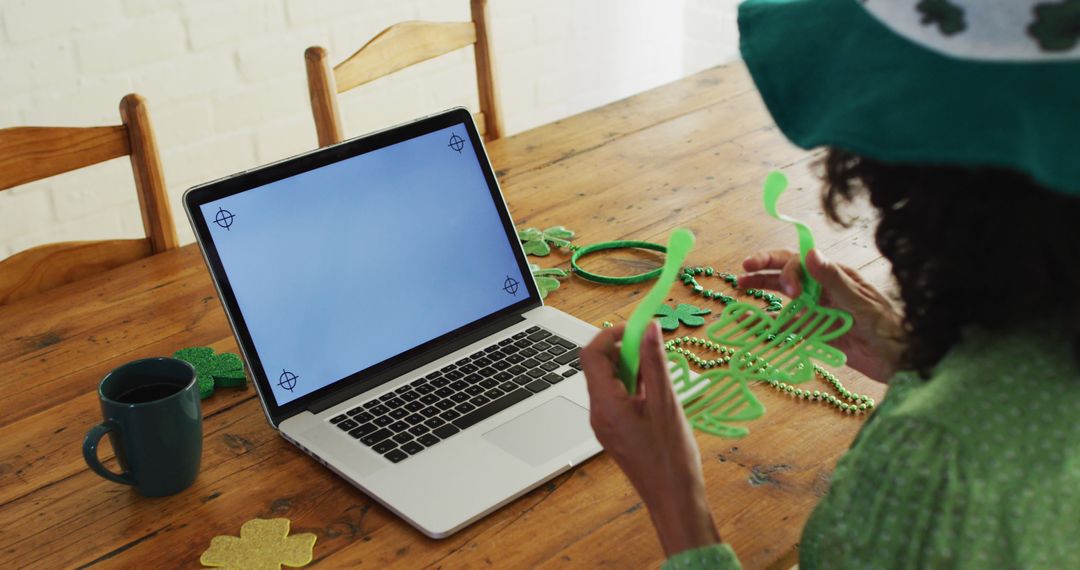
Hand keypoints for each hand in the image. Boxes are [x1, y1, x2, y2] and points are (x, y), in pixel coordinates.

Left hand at [580, 321, 719, 555]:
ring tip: (658, 372)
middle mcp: (598, 413)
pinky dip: (633, 385)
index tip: (638, 328)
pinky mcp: (615, 431)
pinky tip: (656, 391)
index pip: (592, 355)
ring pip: (609, 381)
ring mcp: (605, 424)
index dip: (611, 334)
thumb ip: (655, 362)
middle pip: (598, 366)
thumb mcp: (666, 403)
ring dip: (630, 367)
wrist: (673, 499)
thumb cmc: (671, 457)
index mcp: (606, 405)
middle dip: (623, 349)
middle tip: (652, 346)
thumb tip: (650, 328)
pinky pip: (616, 398)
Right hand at [739, 248, 903, 381]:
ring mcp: (818, 312)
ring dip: (763, 294)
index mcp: (835, 276)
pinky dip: (771, 325)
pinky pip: (789, 327)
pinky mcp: (817, 334)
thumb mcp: (859, 301)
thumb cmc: (888, 328)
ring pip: (784, 299)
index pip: (801, 262)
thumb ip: (832, 279)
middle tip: (741, 273)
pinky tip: (754, 324)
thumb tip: (810, 253)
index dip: (786, 268)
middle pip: (788, 275)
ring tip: (740, 291)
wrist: (901, 362)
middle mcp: (823, 291)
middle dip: (764, 272)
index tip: (788, 289)